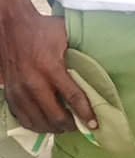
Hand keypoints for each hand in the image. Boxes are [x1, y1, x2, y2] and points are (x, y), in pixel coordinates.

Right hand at [0, 8, 96, 133]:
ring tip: (63, 127)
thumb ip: (80, 48)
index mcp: (51, 67)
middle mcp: (35, 83)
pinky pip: (23, 119)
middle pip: (55, 115)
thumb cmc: (42, 30)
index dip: (85, 112)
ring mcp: (20, 91)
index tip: (94, 124)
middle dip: (69, 125)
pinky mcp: (11, 95)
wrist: (12, 28)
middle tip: (79, 126)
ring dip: (53, 129)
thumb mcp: (65, 33)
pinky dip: (36, 125)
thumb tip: (100, 57)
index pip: (72, 96)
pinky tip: (45, 123)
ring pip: (38, 121)